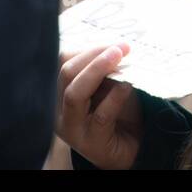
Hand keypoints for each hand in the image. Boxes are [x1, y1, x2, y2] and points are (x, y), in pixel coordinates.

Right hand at [56, 44, 142, 169]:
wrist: (132, 147)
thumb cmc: (119, 113)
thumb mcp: (108, 86)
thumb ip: (104, 69)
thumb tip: (114, 46)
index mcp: (60, 92)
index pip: (62, 62)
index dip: (88, 49)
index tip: (114, 43)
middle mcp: (59, 111)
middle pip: (65, 74)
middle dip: (94, 56)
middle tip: (121, 48)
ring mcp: (72, 129)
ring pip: (74, 93)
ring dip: (98, 70)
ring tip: (120, 58)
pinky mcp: (92, 143)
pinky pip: (100, 115)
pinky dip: (115, 96)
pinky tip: (127, 86)